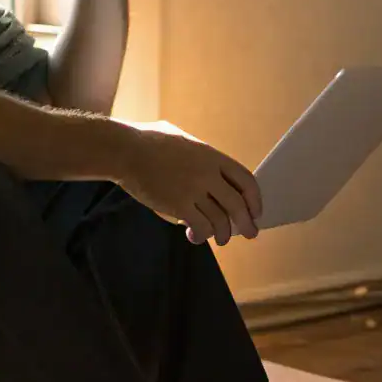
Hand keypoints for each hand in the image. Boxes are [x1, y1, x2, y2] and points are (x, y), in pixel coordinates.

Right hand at [115, 128, 262, 245]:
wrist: (125, 150)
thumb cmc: (150, 141)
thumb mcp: (184, 141)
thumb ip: (201, 158)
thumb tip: (212, 174)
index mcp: (212, 156)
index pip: (246, 180)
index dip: (255, 199)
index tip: (255, 211)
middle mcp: (207, 174)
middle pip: (237, 204)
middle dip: (246, 223)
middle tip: (250, 234)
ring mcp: (193, 190)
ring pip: (220, 220)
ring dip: (223, 234)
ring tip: (220, 240)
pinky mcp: (177, 204)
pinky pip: (200, 227)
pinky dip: (201, 235)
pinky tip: (195, 237)